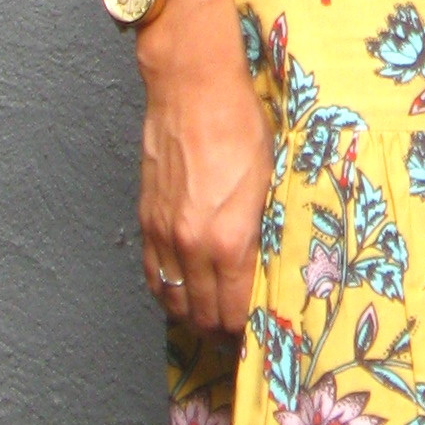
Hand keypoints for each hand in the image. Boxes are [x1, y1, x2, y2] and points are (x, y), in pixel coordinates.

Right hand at [134, 0, 271, 335]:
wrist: (192, 88)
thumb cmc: (241, 125)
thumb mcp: (274, 179)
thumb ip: (270, 229)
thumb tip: (277, 266)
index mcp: (230, 238)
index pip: (237, 310)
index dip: (249, 331)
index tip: (261, 336)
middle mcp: (192, 244)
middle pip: (205, 314)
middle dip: (224, 331)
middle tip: (240, 336)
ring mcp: (164, 234)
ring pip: (174, 301)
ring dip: (194, 317)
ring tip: (214, 321)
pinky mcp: (147, 220)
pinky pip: (153, 275)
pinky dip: (167, 293)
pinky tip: (182, 294)